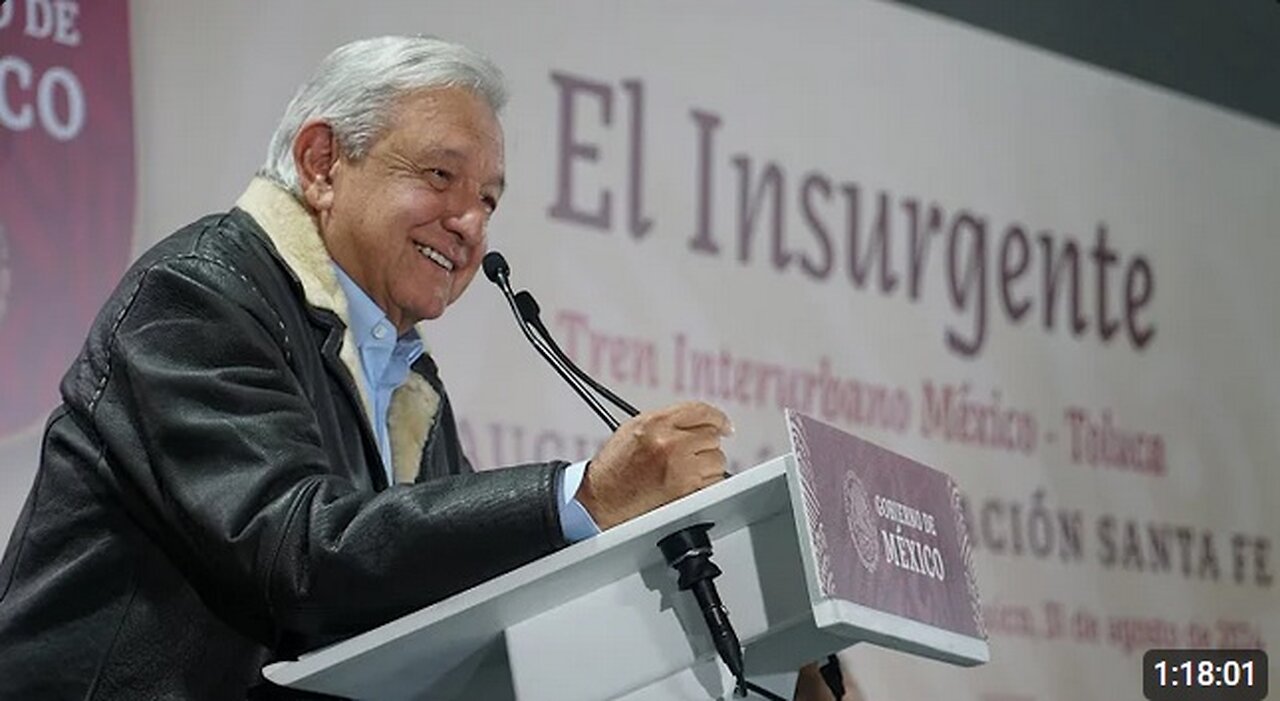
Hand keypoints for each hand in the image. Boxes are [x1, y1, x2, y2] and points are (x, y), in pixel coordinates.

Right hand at [577, 401, 731, 528]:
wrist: (600, 499)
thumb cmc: (614, 468)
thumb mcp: (634, 429)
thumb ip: (668, 421)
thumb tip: (699, 421)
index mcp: (656, 423)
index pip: (702, 411)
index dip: (718, 418)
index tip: (724, 425)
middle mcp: (670, 443)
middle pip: (712, 437)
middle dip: (705, 445)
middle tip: (693, 455)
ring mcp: (681, 469)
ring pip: (717, 460)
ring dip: (707, 466)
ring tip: (685, 472)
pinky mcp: (686, 492)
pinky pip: (713, 483)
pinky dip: (705, 485)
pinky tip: (687, 486)